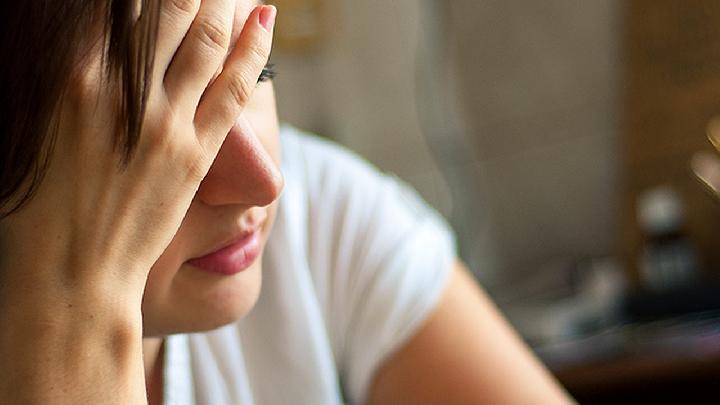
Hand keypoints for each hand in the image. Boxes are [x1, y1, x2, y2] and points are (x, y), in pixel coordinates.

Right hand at [0, 1, 275, 301]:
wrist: (71, 271)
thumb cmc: (36, 203)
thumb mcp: (34, 126)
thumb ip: (70, 75)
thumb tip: (94, 46)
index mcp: (73, 76)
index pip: (121, 4)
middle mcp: (123, 90)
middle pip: (171, 7)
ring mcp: (165, 122)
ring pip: (208, 39)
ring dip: (224, 1)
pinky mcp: (196, 153)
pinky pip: (233, 87)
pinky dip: (252, 47)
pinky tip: (263, 16)